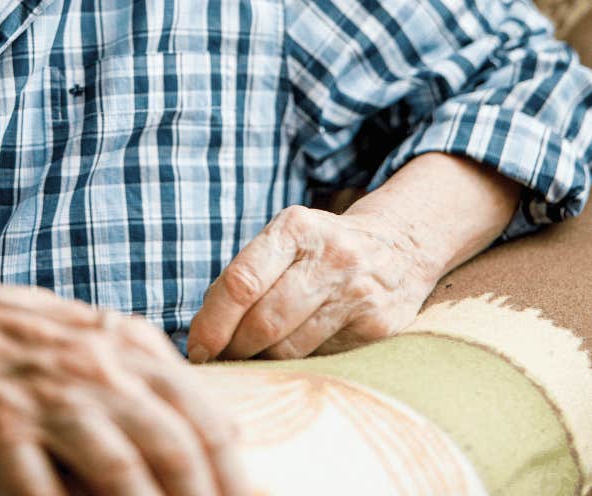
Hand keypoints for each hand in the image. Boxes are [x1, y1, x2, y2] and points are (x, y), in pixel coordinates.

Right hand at [0, 279, 251, 495]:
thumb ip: (159, 375)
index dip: (234, 471)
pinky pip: (40, 488)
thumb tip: (225, 428)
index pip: (201, 415)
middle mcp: (97, 370)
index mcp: (131, 348)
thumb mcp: (106, 336)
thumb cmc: (36, 337)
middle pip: (170, 446)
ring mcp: (47, 398)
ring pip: (116, 470)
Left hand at [186, 204, 436, 361]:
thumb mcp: (286, 239)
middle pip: (264, 321)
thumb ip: (248, 274)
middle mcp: (330, 256)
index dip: (212, 322)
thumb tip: (204, 331)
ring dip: (261, 362)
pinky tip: (289, 362)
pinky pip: (321, 360)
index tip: (197, 347)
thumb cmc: (320, 249)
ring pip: (290, 348)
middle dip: (233, 348)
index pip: (242, 281)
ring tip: (250, 360)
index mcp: (295, 228)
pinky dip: (296, 367)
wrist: (397, 248)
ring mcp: (357, 293)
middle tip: (219, 360)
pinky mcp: (376, 327)